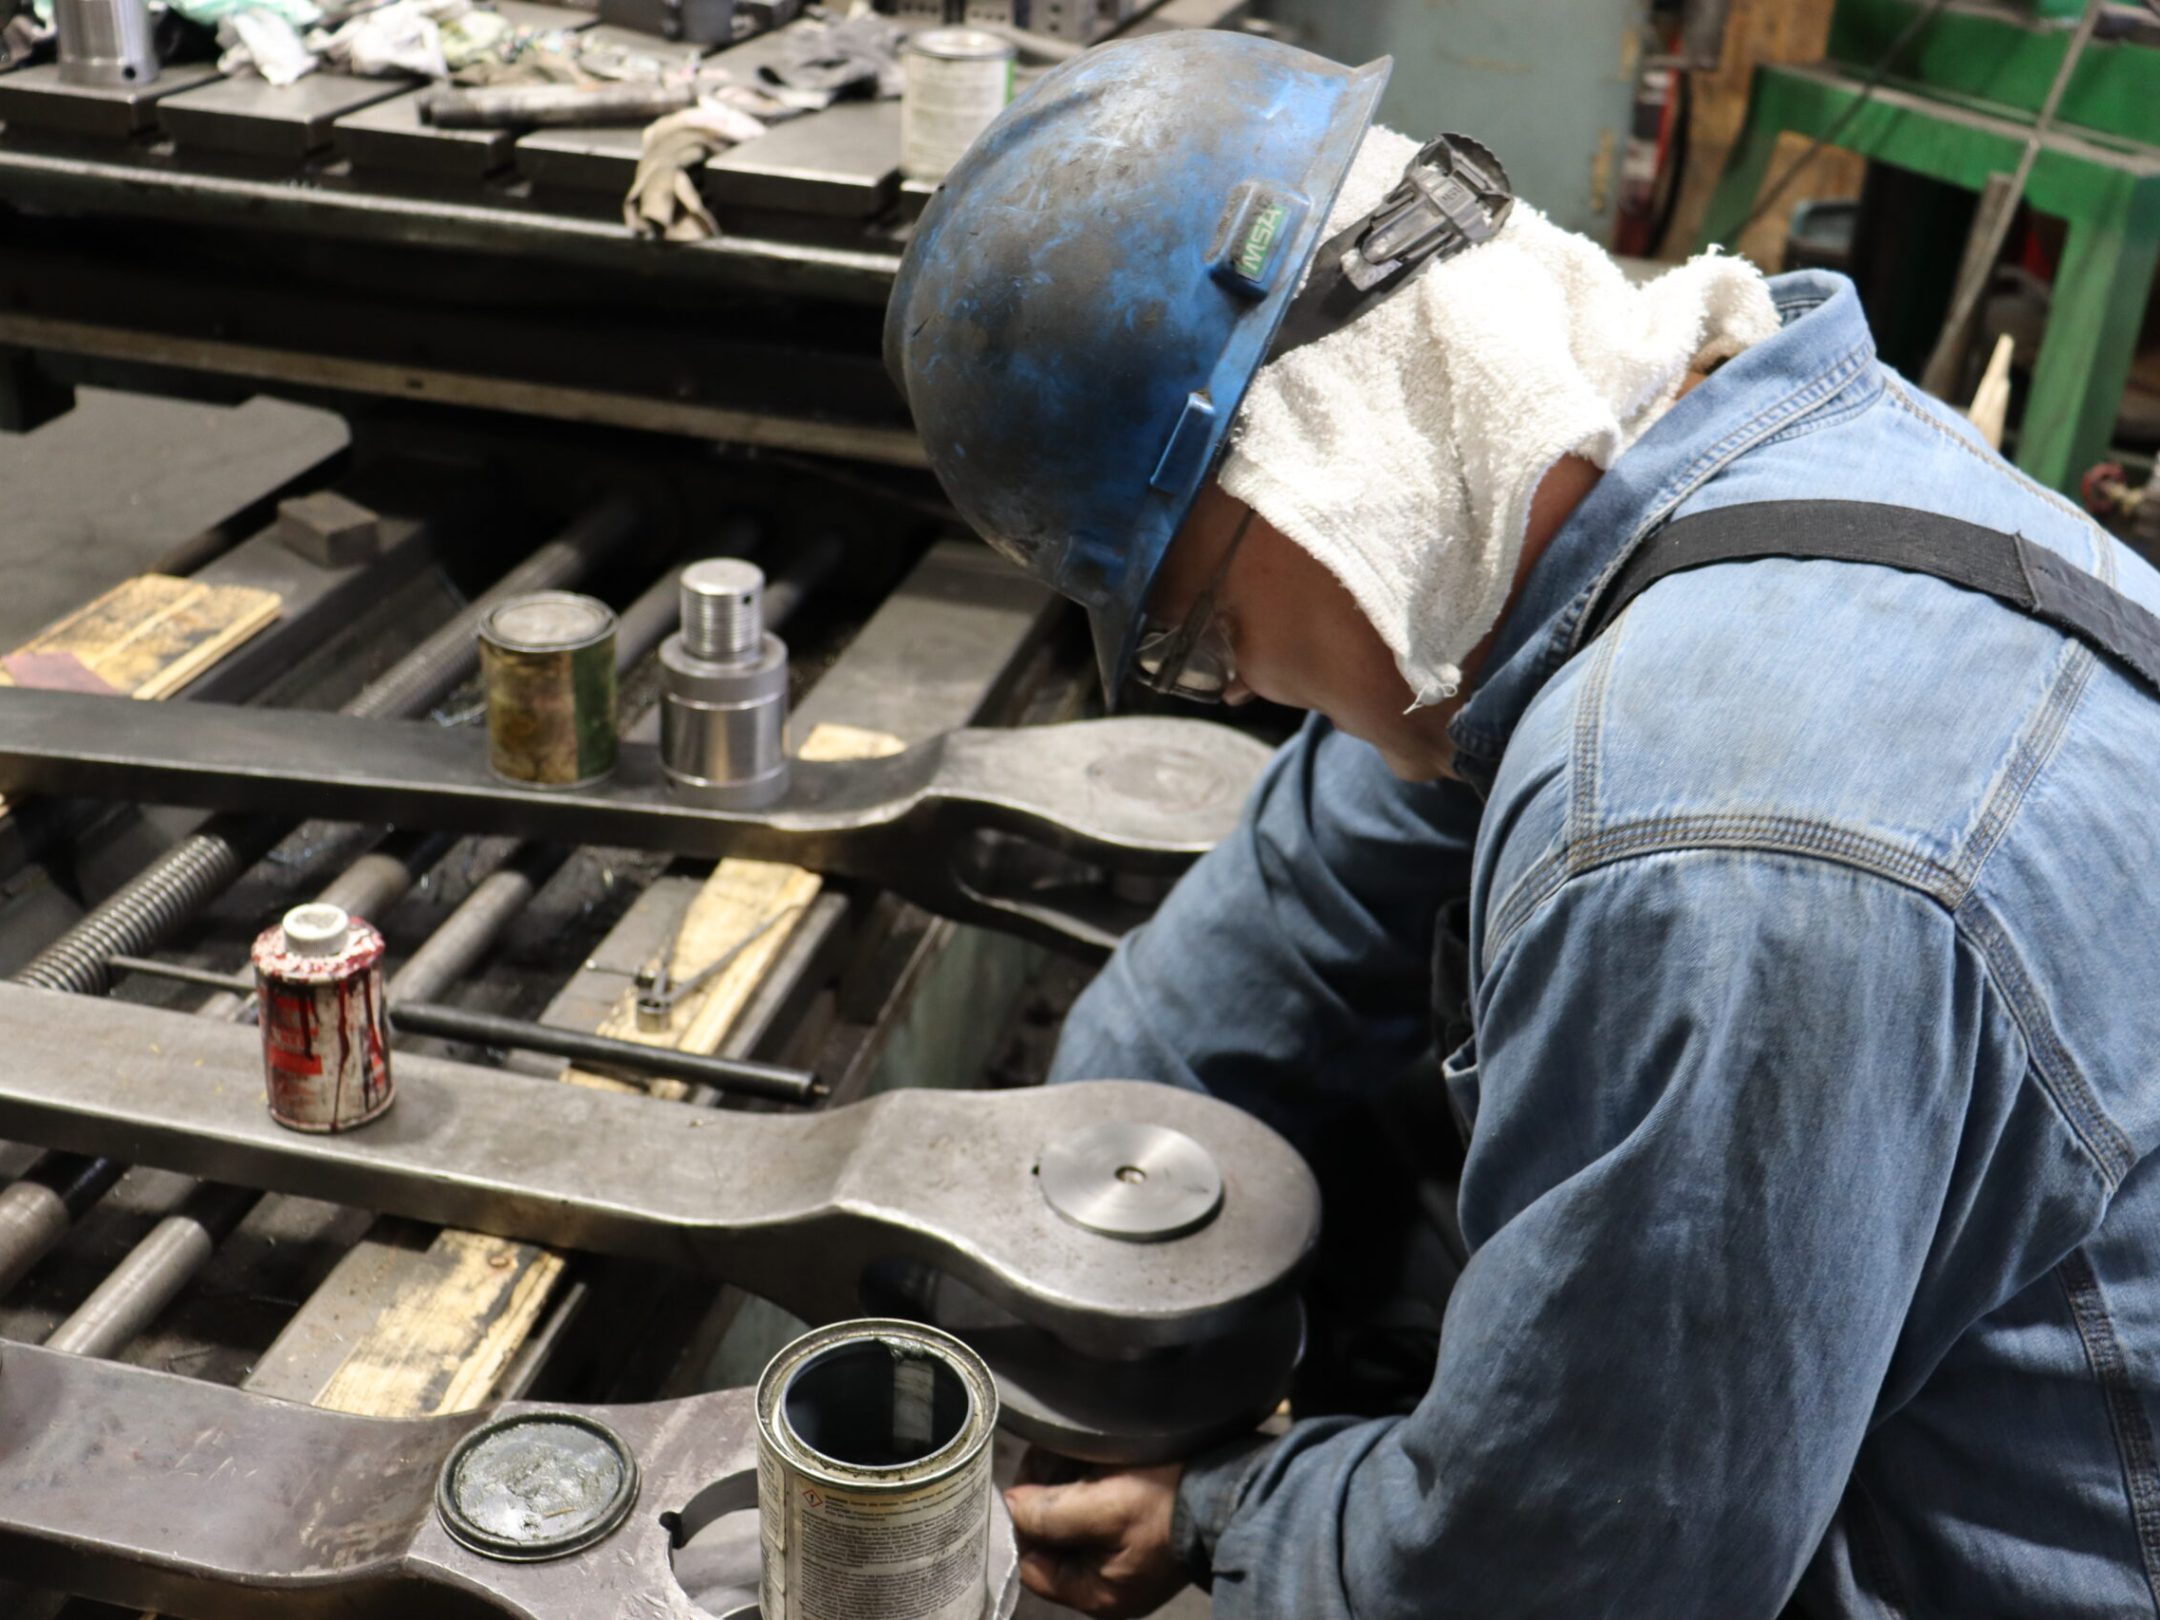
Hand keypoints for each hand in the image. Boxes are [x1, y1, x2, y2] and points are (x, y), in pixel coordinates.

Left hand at [1004, 1454, 1189, 1618]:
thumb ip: (1049, 1514)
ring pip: (1072, 1524)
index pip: (1032, 1564)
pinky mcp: (1138, 1536)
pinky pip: (1096, 1515)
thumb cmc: (1166, 1503)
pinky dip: (1087, 1487)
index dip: (1020, 1523)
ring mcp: (1124, 1561)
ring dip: (1064, 1487)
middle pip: (1052, 1542)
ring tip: (1068, 1452)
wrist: (1233, 1490)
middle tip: (1046, 1457)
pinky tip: (1089, 1461)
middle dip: (1044, 1499)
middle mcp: (1107, 1586)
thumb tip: (1009, 1506)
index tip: (1022, 1483)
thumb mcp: (1103, 1508)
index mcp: (1097, 1594)